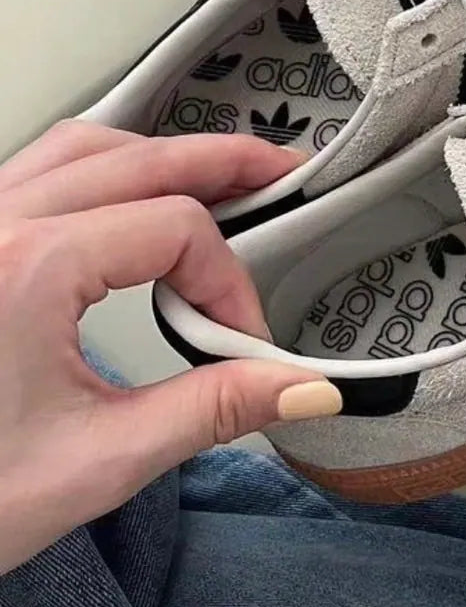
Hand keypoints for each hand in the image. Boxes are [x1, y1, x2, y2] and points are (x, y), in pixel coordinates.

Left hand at [0, 121, 341, 573]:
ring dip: (159, 153)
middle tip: (284, 174)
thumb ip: (210, 410)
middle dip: (226, 163)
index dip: (229, 282)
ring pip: (85, 145)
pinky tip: (130, 187)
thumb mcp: (96, 461)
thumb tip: (297, 386)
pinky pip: (40, 165)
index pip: (177, 230)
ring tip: (217, 170)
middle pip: (141, 157)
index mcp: (28, 268)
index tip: (242, 340)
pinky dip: (101, 165)